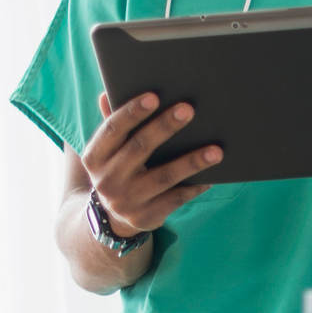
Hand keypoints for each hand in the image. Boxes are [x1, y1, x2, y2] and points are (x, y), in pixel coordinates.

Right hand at [80, 92, 223, 236]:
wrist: (113, 219)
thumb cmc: (118, 171)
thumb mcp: (108, 152)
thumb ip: (112, 124)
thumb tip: (107, 94)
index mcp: (95, 157)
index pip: (113, 129)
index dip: (132, 112)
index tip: (154, 97)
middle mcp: (107, 179)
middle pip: (140, 148)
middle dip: (165, 127)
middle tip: (188, 110)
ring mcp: (127, 200)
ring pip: (164, 176)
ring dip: (191, 162)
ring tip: (216, 151)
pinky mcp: (146, 217)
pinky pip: (176, 199)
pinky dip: (194, 186)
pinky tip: (212, 176)